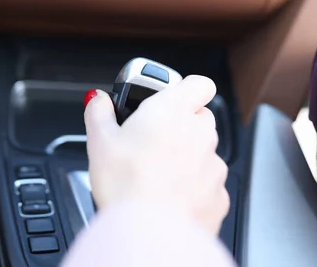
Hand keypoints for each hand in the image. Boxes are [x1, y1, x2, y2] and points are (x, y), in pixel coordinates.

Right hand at [84, 76, 229, 234]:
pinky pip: (207, 181)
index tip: (167, 98)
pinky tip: (168, 194)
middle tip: (150, 140)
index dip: (184, 87)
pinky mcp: (219, 193)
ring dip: (185, 155)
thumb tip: (98, 100)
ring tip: (155, 172)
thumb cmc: (126, 186)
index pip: (198, 83)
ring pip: (203, 150)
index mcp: (173, 111)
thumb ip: (99, 111)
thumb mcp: (99, 141)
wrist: (147, 234)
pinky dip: (192, 184)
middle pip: (199, 116)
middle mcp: (199, 133)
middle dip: (179, 124)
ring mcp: (213, 164)